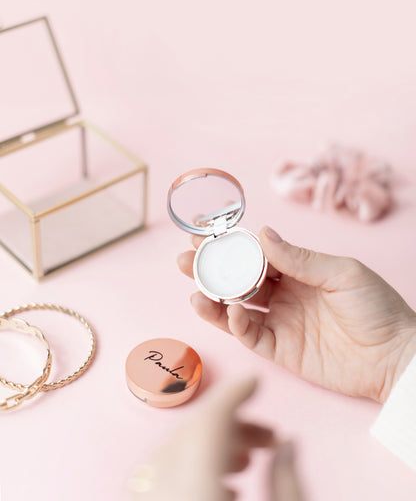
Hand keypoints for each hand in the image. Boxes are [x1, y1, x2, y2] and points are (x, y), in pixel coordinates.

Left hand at [129, 378, 302, 500]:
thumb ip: (288, 483)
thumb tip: (289, 445)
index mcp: (195, 492)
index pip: (208, 423)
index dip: (233, 394)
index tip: (254, 381)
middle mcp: (161, 493)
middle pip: (191, 434)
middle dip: (232, 424)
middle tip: (268, 437)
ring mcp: (146, 499)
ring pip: (174, 451)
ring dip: (211, 445)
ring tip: (246, 460)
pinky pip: (160, 476)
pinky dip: (191, 467)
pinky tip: (223, 485)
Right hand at [178, 226, 415, 402]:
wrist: (394, 357)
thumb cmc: (376, 308)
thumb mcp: (342, 273)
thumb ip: (299, 258)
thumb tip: (262, 233)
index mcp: (298, 271)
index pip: (256, 255)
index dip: (231, 246)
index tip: (207, 237)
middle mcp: (284, 294)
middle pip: (239, 280)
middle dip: (212, 270)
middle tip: (186, 260)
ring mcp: (280, 321)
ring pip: (237, 308)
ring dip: (215, 300)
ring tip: (196, 290)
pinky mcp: (280, 349)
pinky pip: (251, 336)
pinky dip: (237, 324)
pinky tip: (233, 312)